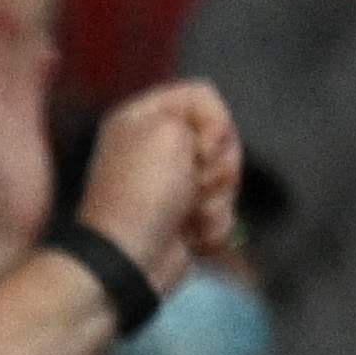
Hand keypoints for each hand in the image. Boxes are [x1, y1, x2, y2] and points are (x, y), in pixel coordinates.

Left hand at [73, 79, 242, 294]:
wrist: (129, 259)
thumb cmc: (144, 190)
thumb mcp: (167, 131)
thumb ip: (199, 113)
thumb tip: (213, 143)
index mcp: (143, 118)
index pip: (202, 96)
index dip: (214, 120)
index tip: (203, 147)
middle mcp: (156, 146)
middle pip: (222, 138)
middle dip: (219, 165)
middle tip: (196, 184)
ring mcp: (173, 184)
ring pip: (227, 177)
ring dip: (216, 199)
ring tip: (190, 214)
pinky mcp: (187, 217)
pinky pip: (223, 210)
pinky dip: (212, 225)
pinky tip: (192, 235)